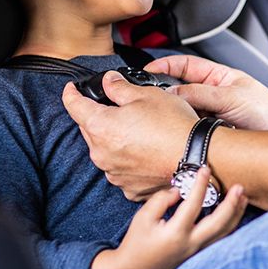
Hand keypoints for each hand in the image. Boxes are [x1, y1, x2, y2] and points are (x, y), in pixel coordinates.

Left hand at [63, 71, 198, 200]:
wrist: (197, 156)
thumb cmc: (174, 125)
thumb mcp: (147, 94)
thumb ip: (120, 87)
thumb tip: (108, 81)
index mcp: (100, 126)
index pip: (74, 106)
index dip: (71, 93)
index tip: (71, 89)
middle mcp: (101, 153)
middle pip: (89, 129)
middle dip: (99, 117)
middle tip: (120, 108)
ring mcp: (114, 173)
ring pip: (104, 150)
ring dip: (114, 139)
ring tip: (140, 131)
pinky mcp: (128, 186)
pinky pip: (120, 168)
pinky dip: (127, 159)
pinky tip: (145, 151)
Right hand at [91, 167, 247, 268]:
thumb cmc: (137, 242)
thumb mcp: (143, 217)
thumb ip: (161, 200)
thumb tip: (179, 191)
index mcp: (176, 233)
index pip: (193, 204)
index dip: (200, 184)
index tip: (205, 169)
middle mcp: (190, 243)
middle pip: (219, 223)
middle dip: (232, 204)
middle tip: (239, 187)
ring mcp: (196, 250)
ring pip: (224, 233)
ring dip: (236, 214)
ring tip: (243, 198)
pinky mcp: (198, 253)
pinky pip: (220, 238)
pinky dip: (230, 225)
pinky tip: (234, 214)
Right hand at [146, 55, 267, 129]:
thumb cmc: (267, 112)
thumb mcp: (231, 97)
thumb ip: (200, 94)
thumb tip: (171, 93)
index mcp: (217, 76)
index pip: (184, 65)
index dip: (164, 66)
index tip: (147, 72)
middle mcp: (210, 95)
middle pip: (179, 90)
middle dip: (166, 95)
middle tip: (155, 102)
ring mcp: (208, 115)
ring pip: (182, 112)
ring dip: (177, 116)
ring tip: (173, 120)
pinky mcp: (208, 133)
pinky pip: (189, 130)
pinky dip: (184, 132)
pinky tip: (183, 134)